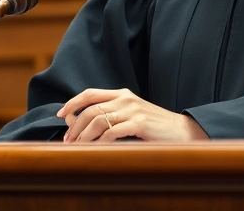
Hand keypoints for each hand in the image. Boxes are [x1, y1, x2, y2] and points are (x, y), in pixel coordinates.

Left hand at [56, 88, 208, 141]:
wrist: (182, 131)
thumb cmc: (154, 127)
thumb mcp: (130, 115)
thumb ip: (109, 115)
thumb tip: (77, 124)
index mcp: (122, 94)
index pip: (90, 93)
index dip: (72, 102)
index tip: (61, 115)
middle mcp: (125, 99)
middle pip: (90, 109)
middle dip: (75, 127)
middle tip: (68, 141)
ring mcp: (132, 110)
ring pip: (97, 121)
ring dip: (84, 137)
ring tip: (78, 148)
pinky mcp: (139, 123)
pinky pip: (111, 132)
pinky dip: (100, 142)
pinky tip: (96, 149)